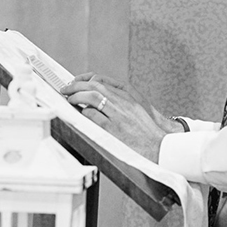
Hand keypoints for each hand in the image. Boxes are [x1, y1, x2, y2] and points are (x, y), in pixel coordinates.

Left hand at [59, 74, 175, 161]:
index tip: (76, 82)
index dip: (85, 79)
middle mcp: (124, 103)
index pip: (103, 81)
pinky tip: (79, 113)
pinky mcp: (113, 129)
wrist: (159, 147)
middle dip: (77, 85)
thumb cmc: (147, 132)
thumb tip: (98, 98)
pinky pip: (93, 115)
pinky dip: (84, 112)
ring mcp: (119, 115)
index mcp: (129, 97)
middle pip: (95, 86)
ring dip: (77, 96)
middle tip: (66, 89)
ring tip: (69, 99)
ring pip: (93, 97)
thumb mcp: (137, 110)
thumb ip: (120, 102)